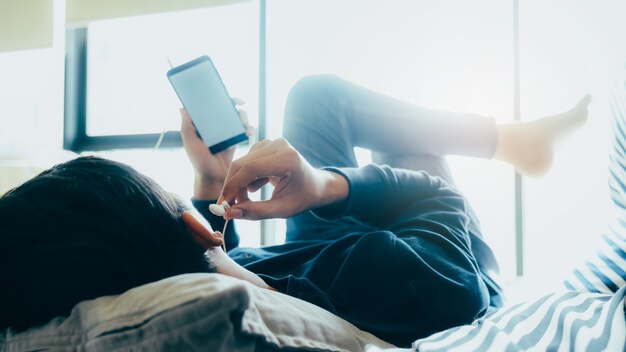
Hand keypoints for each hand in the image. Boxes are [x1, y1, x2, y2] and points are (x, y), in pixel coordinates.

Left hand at [180, 98, 254, 198]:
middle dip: (235, 104)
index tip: (225, 93)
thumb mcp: (190, 144)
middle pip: (227, 109)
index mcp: (203, 125)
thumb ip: (187, 127)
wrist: (214, 180)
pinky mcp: (235, 141)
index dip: (218, 97)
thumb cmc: (199, 163)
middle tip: (241, 103)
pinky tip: (249, 132)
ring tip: (245, 124)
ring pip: (238, 119)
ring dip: (244, 117)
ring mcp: (226, 134)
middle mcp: (215, 127)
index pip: (210, 106)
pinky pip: (244, 131)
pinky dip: (249, 129)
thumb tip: (182, 108)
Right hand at [218, 138, 348, 219]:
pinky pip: (247, 161)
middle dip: (232, 187)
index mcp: (287, 159)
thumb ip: (256, 212)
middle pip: (243, 164)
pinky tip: (257, 187)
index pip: (251, 169)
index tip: (223, 205)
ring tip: (248, 200)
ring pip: (242, 163)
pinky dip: (246, 177)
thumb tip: (230, 213)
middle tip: (228, 207)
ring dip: (239, 184)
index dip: (233, 187)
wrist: (316, 185)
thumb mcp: (282, 210)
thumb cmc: (302, 197)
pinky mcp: (267, 145)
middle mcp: (279, 146)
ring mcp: (273, 143)